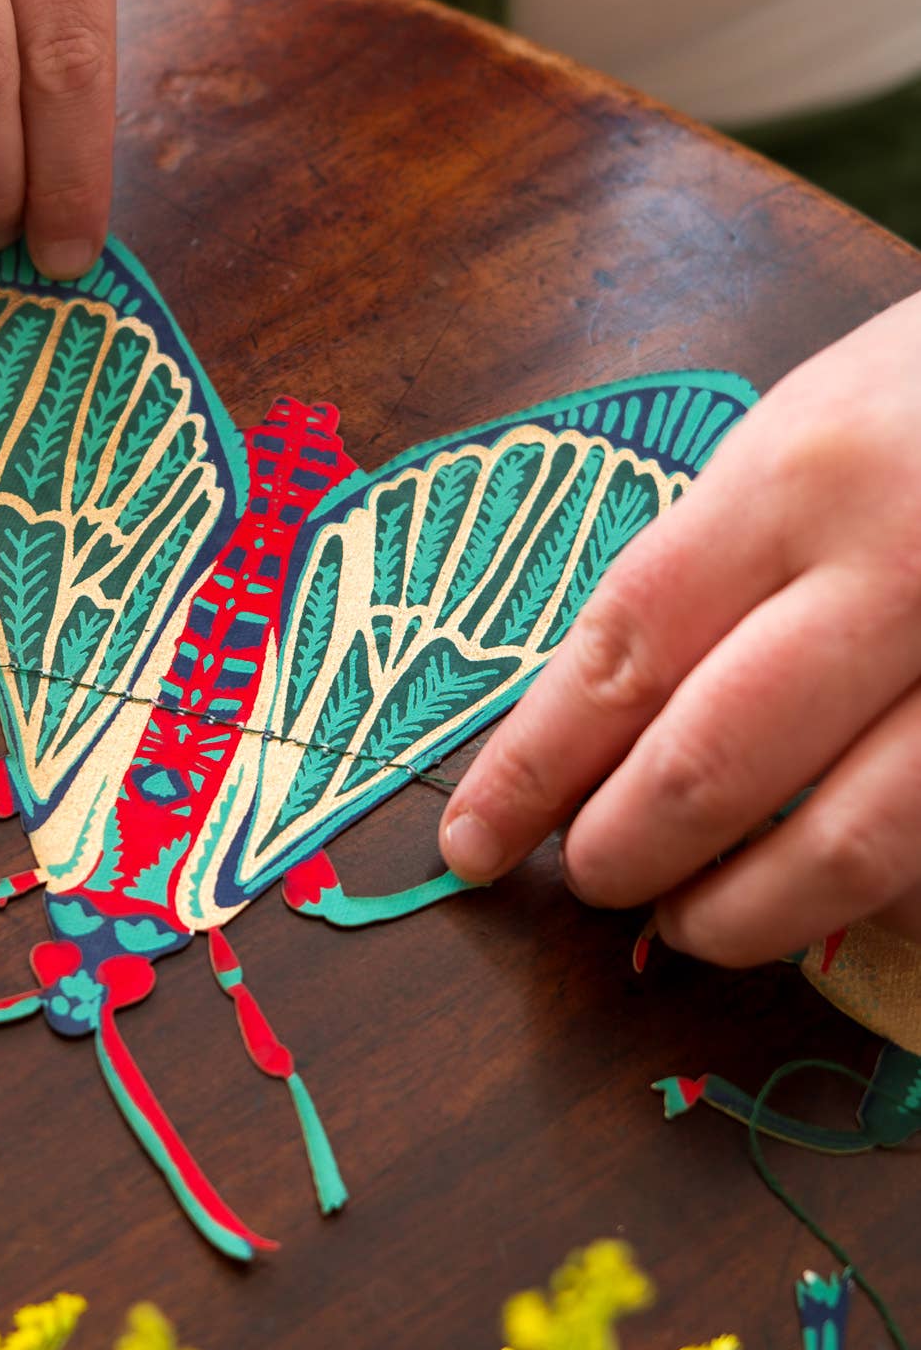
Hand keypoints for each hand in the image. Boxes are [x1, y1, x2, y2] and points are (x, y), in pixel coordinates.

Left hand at [439, 291, 920, 960]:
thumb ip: (717, 564)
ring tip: (690, 918)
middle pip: (713, 765)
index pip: (622, 653)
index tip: (473, 840)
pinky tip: (824, 894)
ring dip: (741, 910)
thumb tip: (605, 716)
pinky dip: (870, 899)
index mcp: (803, 478)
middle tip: (588, 880)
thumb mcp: (811, 432)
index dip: (531, 768)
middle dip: (623, 851)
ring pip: (848, 849)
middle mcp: (902, 574)